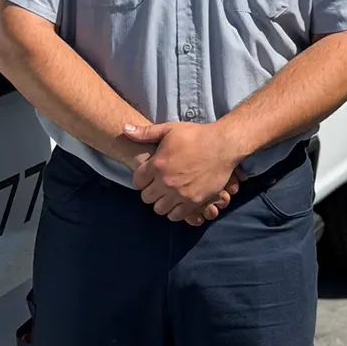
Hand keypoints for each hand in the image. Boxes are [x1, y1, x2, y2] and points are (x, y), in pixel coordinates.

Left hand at [123, 121, 244, 223]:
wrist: (222, 145)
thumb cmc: (195, 135)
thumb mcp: (169, 129)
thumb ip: (145, 133)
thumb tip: (124, 129)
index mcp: (157, 165)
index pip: (137, 182)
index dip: (141, 178)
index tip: (148, 175)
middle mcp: (166, 182)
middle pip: (146, 198)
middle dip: (150, 191)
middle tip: (157, 184)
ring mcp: (180, 194)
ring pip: (159, 209)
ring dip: (161, 202)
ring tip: (167, 193)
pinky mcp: (194, 202)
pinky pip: (176, 216)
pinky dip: (175, 211)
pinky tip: (178, 201)